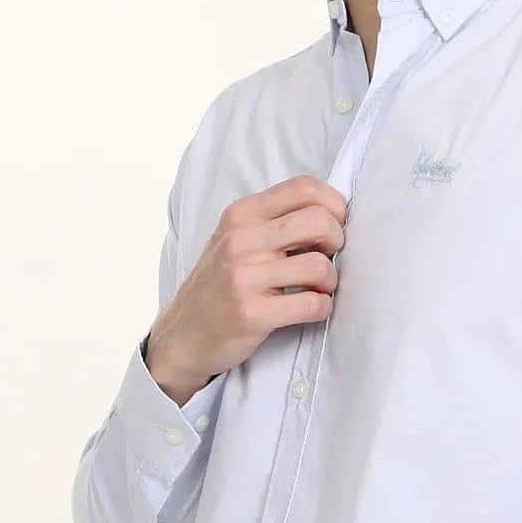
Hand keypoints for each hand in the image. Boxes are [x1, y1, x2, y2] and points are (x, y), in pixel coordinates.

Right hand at [146, 175, 347, 404]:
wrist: (183, 334)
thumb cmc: (220, 284)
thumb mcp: (236, 239)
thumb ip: (274, 221)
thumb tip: (331, 214)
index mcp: (241, 215)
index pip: (305, 188)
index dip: (334, 205)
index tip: (335, 225)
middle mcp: (240, 240)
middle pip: (319, 221)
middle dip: (337, 240)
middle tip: (328, 257)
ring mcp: (243, 277)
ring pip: (319, 266)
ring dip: (329, 282)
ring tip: (317, 288)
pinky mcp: (251, 313)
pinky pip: (312, 304)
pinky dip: (322, 308)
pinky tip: (312, 309)